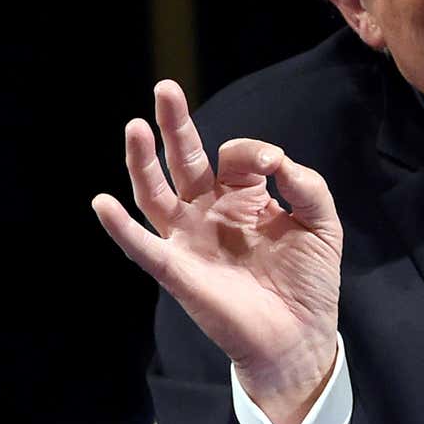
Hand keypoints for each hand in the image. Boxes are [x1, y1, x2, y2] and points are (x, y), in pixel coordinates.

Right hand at [92, 80, 343, 423]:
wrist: (300, 335)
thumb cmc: (309, 280)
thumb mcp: (321, 223)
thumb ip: (307, 185)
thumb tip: (279, 161)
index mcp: (243, 196)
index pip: (233, 157)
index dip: (252, 151)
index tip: (275, 164)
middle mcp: (210, 212)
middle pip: (184, 162)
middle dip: (174, 125)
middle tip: (166, 88)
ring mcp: (190, 240)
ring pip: (156, 194)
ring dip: (142, 162)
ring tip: (135, 127)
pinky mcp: (179, 272)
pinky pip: (143, 247)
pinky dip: (121, 228)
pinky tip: (103, 203)